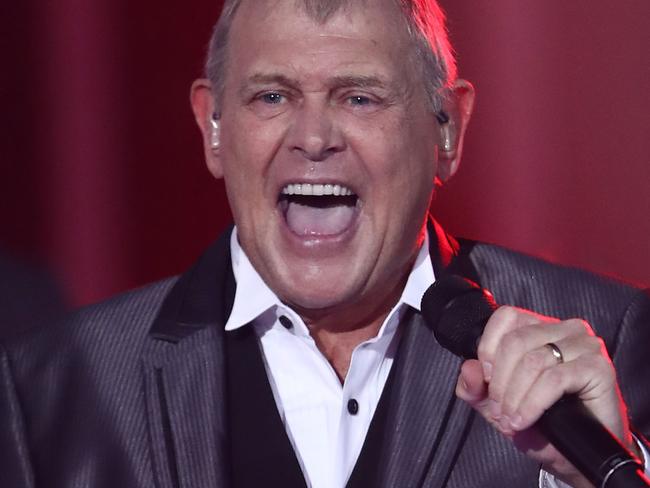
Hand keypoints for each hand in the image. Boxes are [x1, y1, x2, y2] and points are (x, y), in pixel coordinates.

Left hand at [455, 306, 635, 486]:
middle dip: (499, 381)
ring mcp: (584, 345)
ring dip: (515, 396)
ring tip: (510, 420)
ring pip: (534, 361)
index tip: (486, 379)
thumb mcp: (495, 405)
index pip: (506, 317)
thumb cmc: (540, 423)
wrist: (576, 456)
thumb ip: (474, 386)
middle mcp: (564, 329)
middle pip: (515, 341)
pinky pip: (555, 379)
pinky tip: (525, 419)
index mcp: (539, 327)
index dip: (488, 348)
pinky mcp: (598, 367)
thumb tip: (469, 368)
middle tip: (498, 411)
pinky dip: (533, 403)